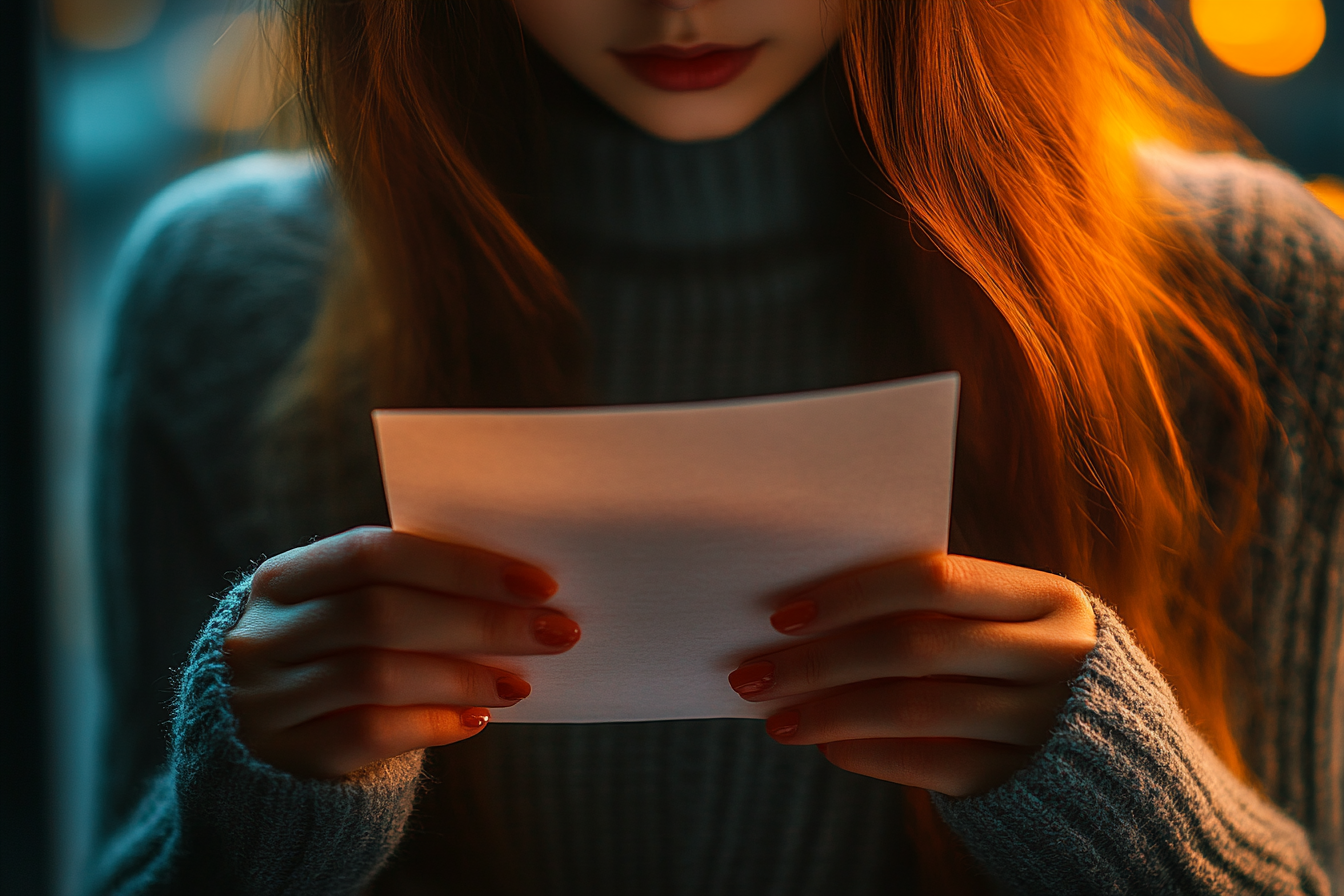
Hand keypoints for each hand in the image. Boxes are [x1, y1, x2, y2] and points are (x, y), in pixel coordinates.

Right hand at [224, 526, 580, 778]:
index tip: (538, 583)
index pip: (374, 553)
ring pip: (377, 675)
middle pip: (381, 614)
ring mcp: (264, 698)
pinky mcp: (283, 755)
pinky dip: (433, 722)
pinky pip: (368, 734)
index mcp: (282, 578)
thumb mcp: (348, 612)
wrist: (261, 742)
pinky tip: (476, 719)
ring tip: (519, 682)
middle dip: (480, 621)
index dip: (459, 565)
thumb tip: (522, 594)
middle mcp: (262, 634)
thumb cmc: (335, 655)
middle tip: (554, 632)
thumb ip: (409, 593)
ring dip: (463, 676)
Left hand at [728, 554, 1095, 796]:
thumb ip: (938, 619)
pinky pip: (936, 765)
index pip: (934, 579)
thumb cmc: (1027, 674)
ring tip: (777, 718)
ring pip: (918, 709)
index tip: (782, 614)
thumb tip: (808, 621)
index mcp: (1049, 596)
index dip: (851, 593)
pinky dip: (872, 755)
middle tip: (753, 673)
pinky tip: (829, 746)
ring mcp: (1049, 723)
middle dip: (822, 659)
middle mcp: (1059, 655)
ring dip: (832, 712)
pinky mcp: (1031, 782)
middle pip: (917, 646)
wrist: (1122, 769)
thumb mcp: (1006, 631)